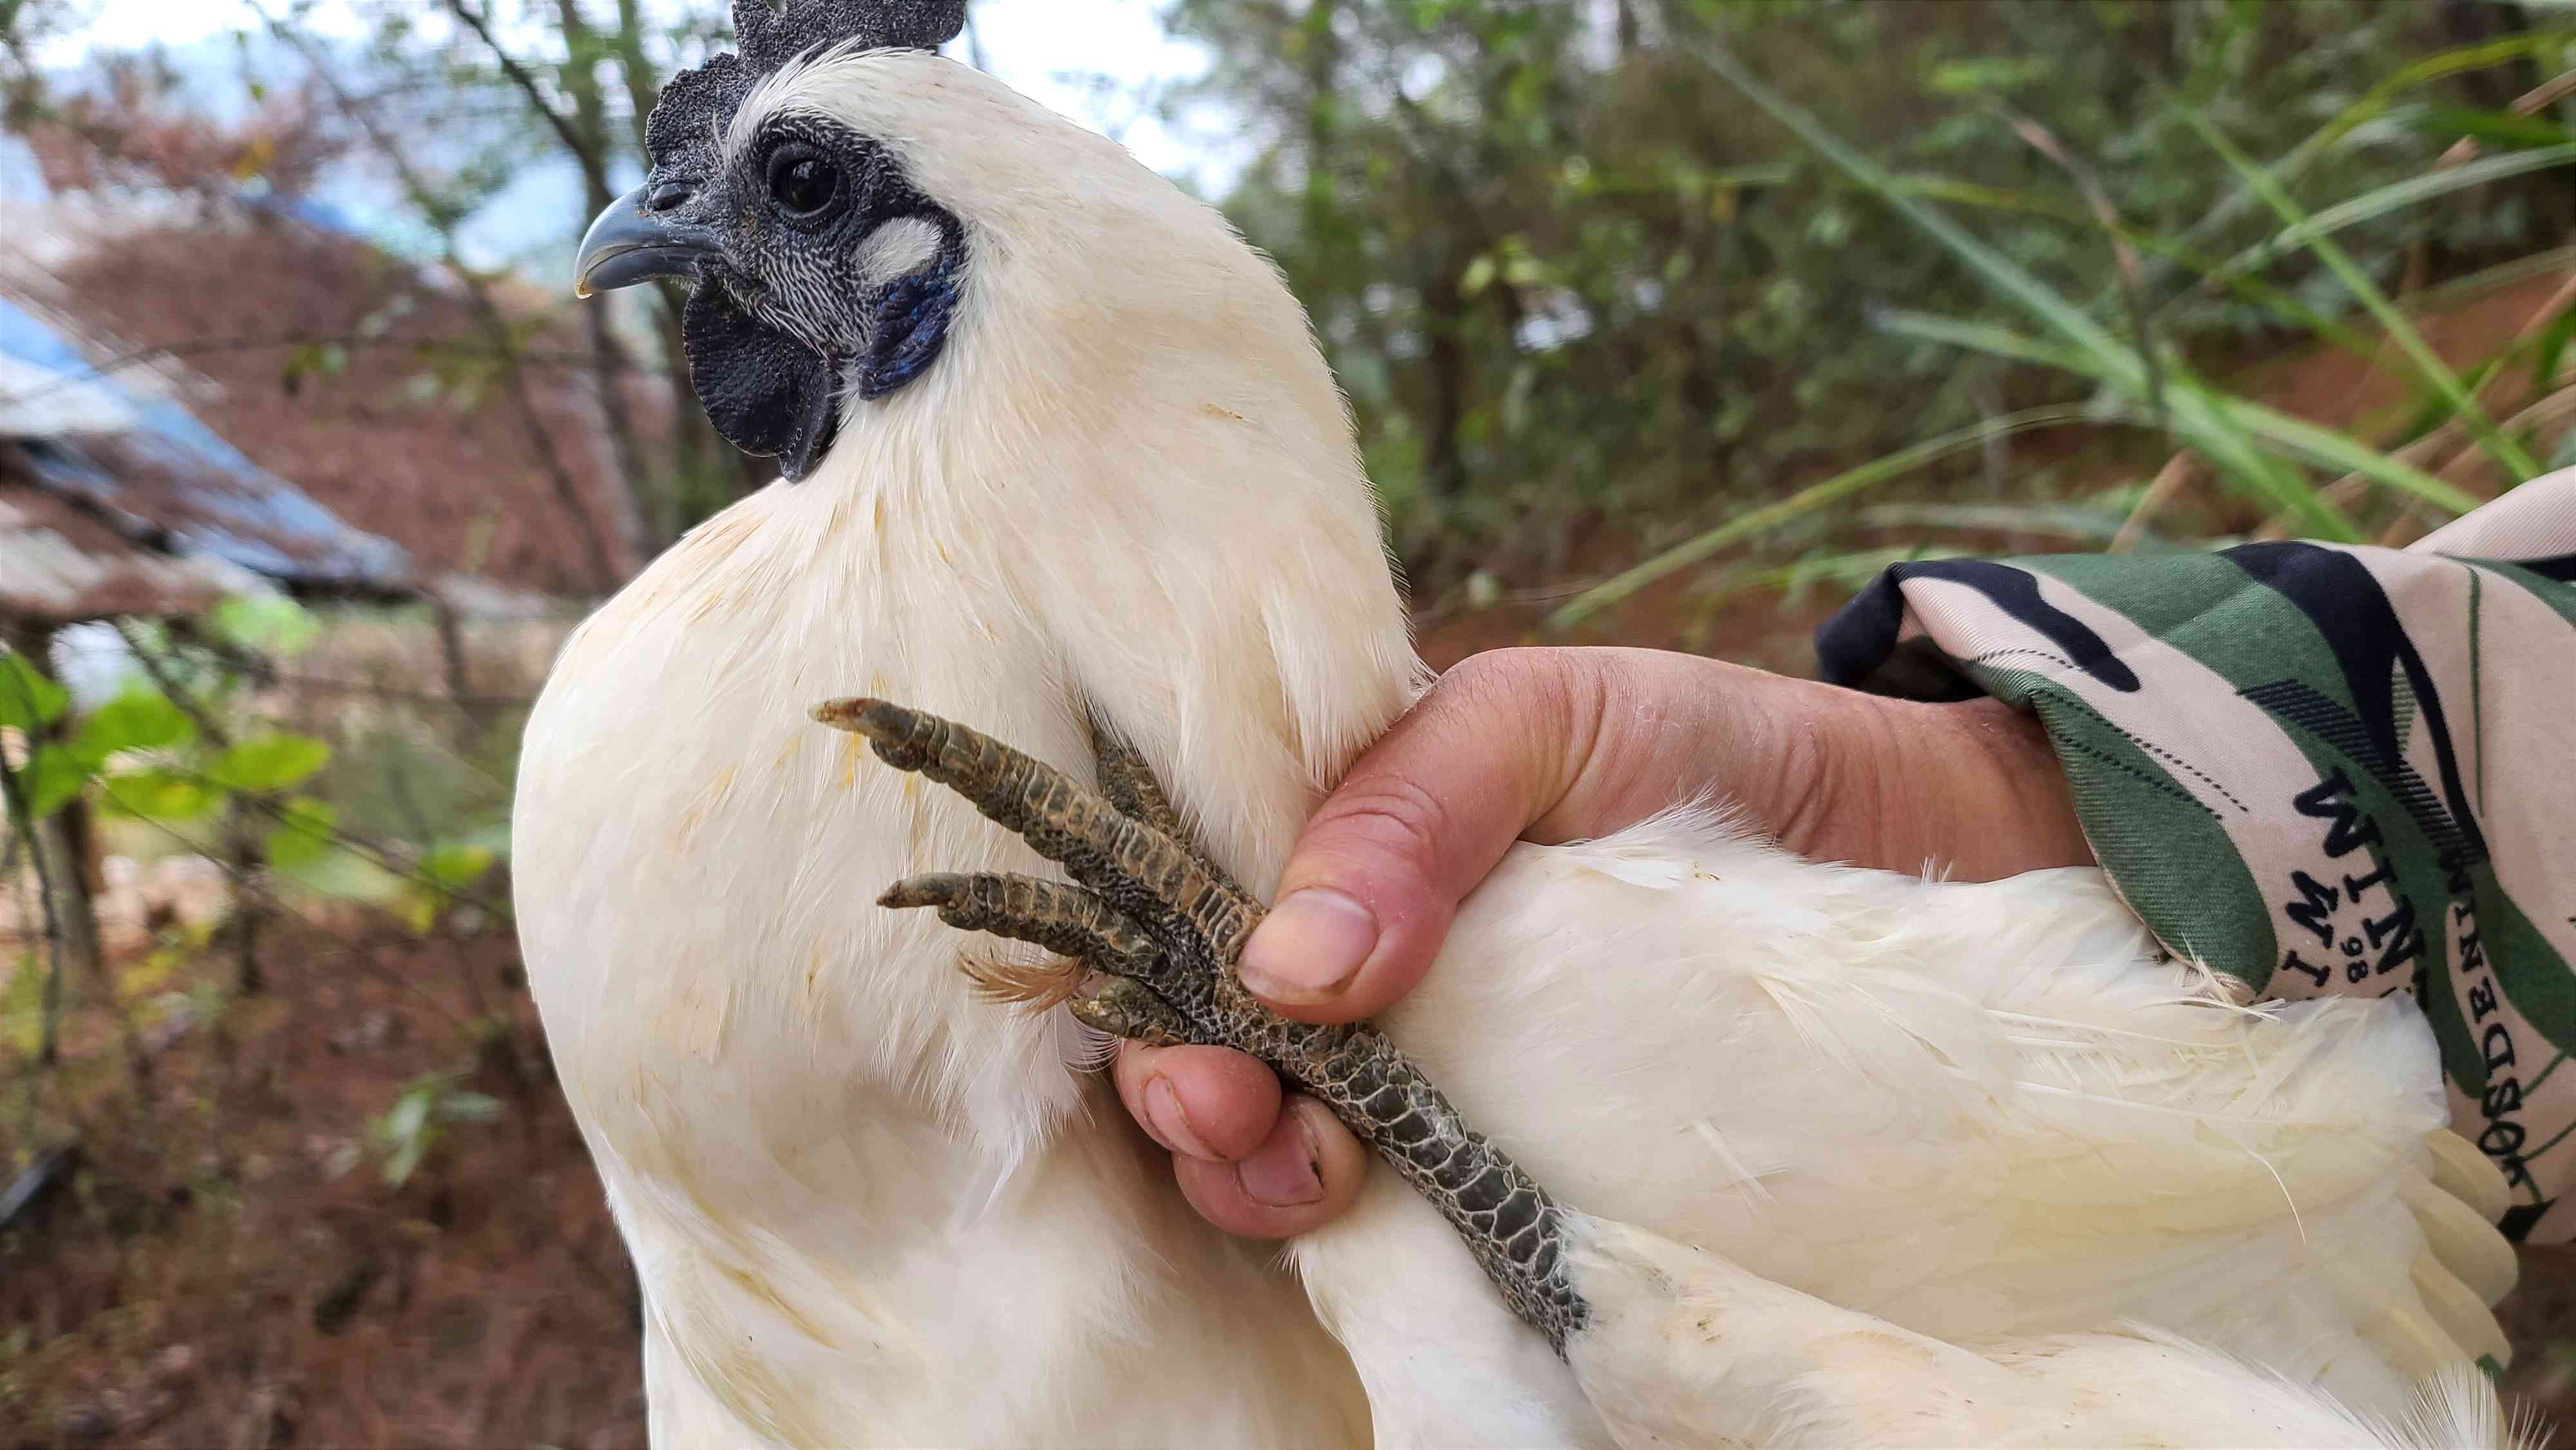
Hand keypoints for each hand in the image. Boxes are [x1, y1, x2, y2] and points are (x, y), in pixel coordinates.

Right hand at [1113, 646, 2091, 1236]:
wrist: (1923, 850)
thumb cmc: (1718, 755)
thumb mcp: (1551, 717)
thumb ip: (1413, 803)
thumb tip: (1290, 969)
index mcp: (1342, 858)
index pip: (1193, 934)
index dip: (1164, 1001)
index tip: (1208, 1063)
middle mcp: (1372, 982)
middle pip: (1225, 1060)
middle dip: (1203, 1112)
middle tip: (1255, 1137)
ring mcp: (1451, 1086)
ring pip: (1304, 1155)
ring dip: (1271, 1189)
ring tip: (1321, 1188)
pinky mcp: (1537, 1172)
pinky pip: (1435, 1223)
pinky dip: (1397, 1246)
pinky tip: (1406, 1242)